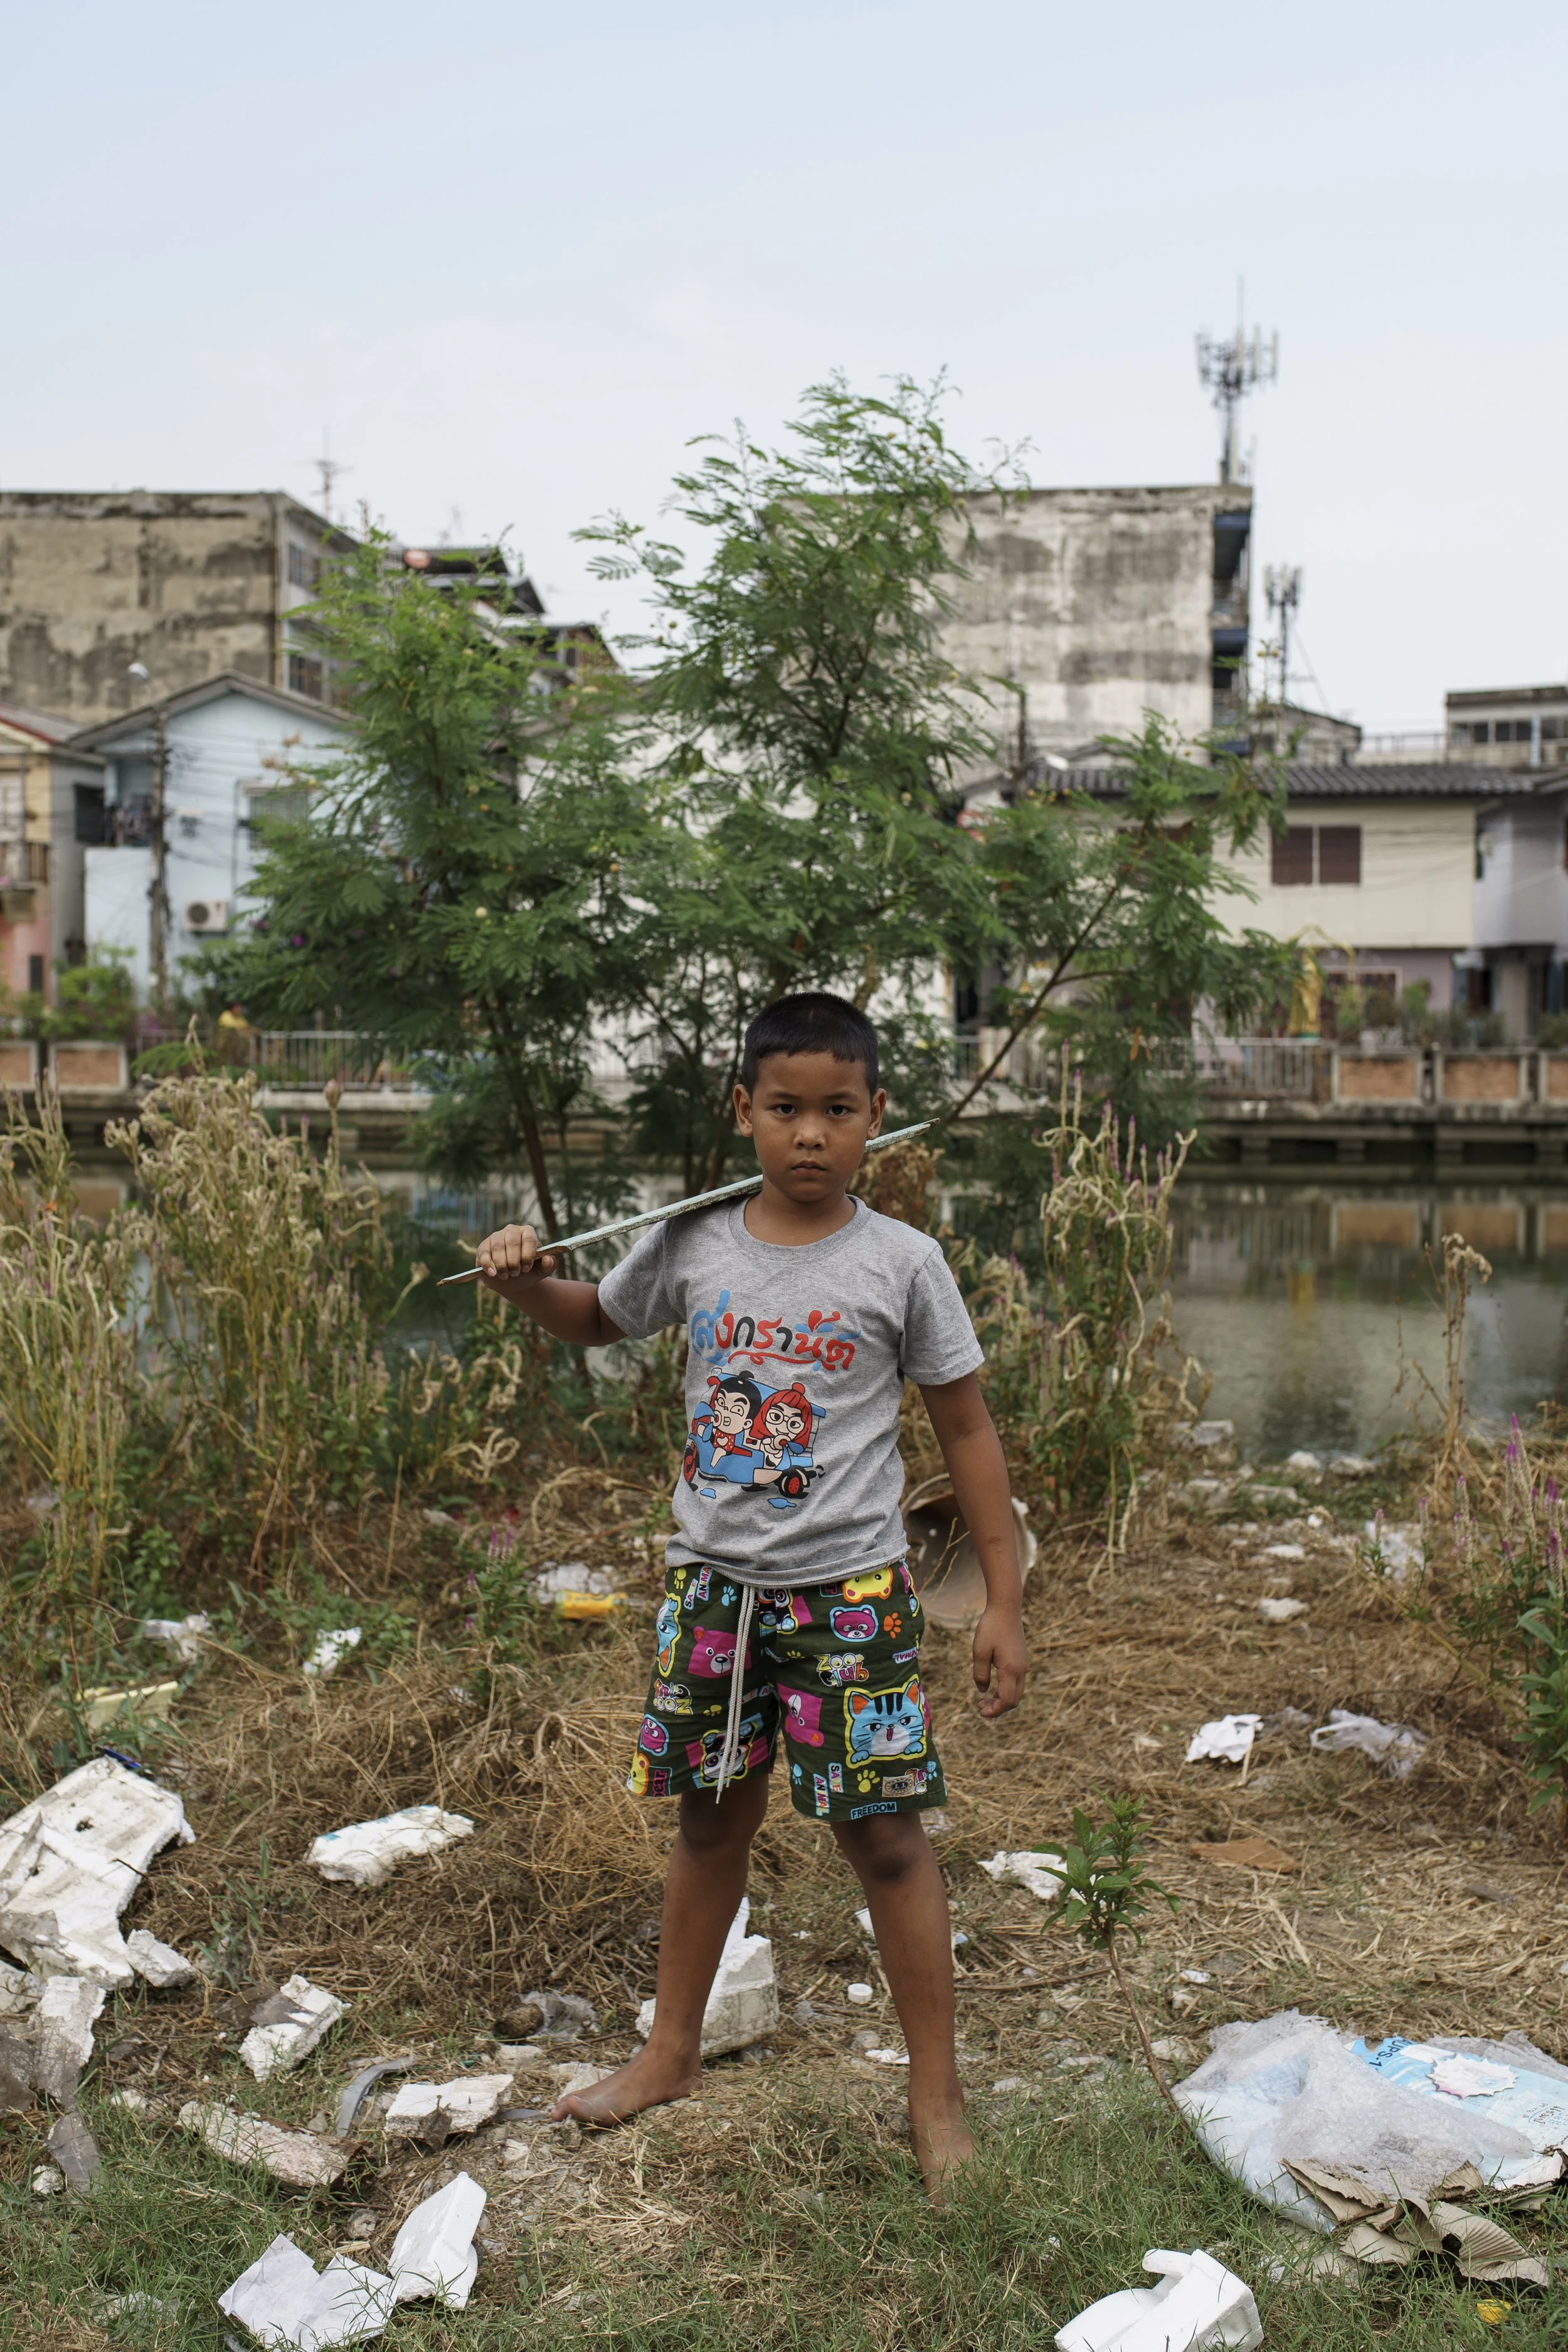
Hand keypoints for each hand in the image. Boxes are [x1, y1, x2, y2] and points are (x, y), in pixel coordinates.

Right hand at [474, 1222, 557, 1287]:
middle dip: (514, 1261)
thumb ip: (550, 1265)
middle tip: (516, 1273)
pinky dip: (488, 1264)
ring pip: (497, 1247)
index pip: (528, 1238)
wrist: (514, 1281)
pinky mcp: (484, 1247)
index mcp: (528, 1232)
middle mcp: (512, 1231)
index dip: (527, 1255)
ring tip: (506, 1276)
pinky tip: (493, 1274)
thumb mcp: (542, 1270)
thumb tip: (548, 1259)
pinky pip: (484, 1253)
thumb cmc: (529, 1272)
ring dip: (502, 1264)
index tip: (527, 1268)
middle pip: (512, 1242)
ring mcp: (496, 1237)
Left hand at [972, 1603, 1026, 1718]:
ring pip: (1016, 1692)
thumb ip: (980, 1674)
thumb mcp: (979, 1651)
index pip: (1007, 1700)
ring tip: (984, 1700)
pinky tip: (992, 1686)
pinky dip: (1005, 1690)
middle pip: (1014, 1700)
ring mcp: (1023, 1665)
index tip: (980, 1711)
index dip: (995, 1711)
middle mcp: (1021, 1669)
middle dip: (998, 1708)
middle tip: (980, 1706)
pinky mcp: (1021, 1659)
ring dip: (1002, 1699)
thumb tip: (983, 1691)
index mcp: (1011, 1669)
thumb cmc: (991, 1628)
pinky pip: (1016, 1682)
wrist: (1006, 1608)